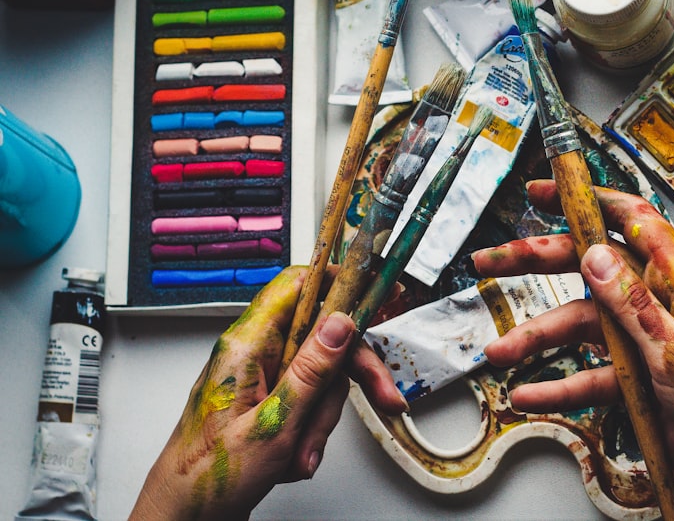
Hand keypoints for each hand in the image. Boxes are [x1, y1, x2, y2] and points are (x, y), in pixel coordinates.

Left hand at [132, 266, 358, 519]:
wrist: (186, 517)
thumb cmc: (210, 477)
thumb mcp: (273, 425)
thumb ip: (311, 371)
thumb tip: (340, 323)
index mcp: (246, 345)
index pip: (297, 285)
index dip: (341, 279)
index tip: (378, 287)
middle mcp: (254, 353)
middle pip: (323, 337)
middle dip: (352, 373)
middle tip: (383, 396)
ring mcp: (261, 376)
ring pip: (322, 374)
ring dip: (323, 419)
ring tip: (302, 451)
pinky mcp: (268, 399)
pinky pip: (309, 400)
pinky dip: (310, 431)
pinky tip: (294, 456)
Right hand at [474, 181, 673, 520]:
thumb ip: (632, 304)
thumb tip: (595, 255)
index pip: (630, 220)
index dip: (586, 200)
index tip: (543, 192)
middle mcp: (658, 302)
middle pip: (589, 268)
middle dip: (537, 263)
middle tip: (491, 262)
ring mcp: (645, 340)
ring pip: (581, 327)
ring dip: (538, 339)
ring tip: (500, 353)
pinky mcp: (637, 377)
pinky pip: (589, 374)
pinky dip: (558, 384)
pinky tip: (530, 393)